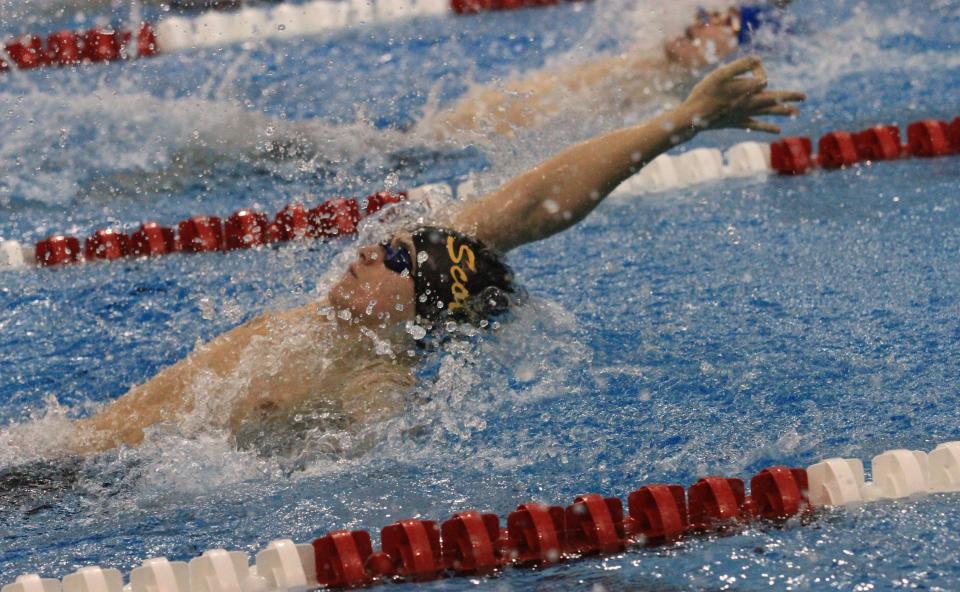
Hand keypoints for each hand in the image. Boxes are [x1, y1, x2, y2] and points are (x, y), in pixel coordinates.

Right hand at [680, 55, 804, 133]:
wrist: (693, 118)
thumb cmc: (705, 93)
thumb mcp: (721, 74)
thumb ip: (741, 66)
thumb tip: (759, 61)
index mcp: (748, 93)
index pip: (763, 79)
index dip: (756, 70)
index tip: (745, 68)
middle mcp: (750, 105)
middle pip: (774, 100)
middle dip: (789, 97)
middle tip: (804, 97)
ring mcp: (744, 115)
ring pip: (768, 113)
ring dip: (782, 111)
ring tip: (796, 112)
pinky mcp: (737, 123)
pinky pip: (756, 125)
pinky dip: (767, 126)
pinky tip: (778, 130)